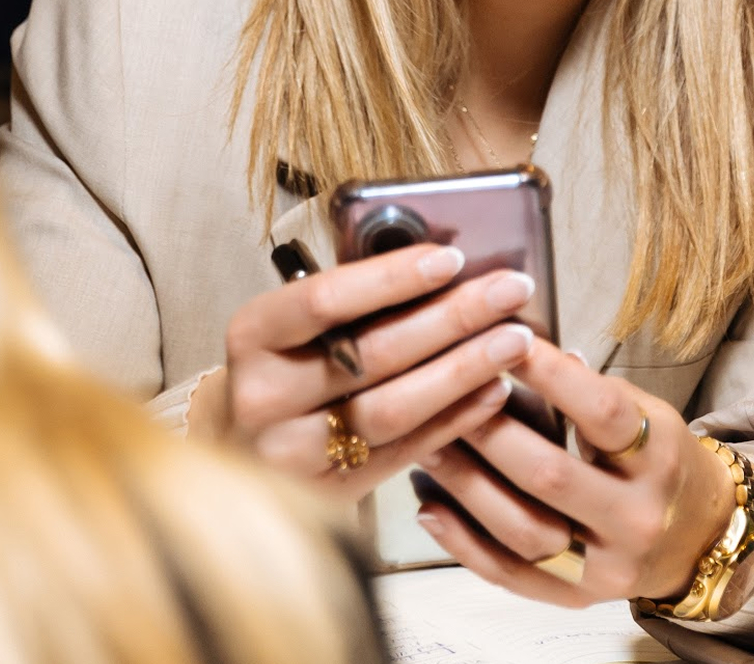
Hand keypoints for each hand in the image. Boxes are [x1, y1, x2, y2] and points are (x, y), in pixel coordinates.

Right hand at [211, 243, 542, 501]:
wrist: (239, 454)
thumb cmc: (283, 368)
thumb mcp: (292, 327)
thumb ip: (351, 302)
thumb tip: (443, 266)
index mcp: (253, 335)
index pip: (326, 299)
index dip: (393, 277)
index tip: (453, 258)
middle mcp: (265, 396)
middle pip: (372, 353)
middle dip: (451, 318)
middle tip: (509, 290)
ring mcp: (293, 453)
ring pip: (394, 408)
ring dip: (463, 370)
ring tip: (514, 340)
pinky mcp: (328, 495)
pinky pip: (404, 452)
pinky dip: (455, 419)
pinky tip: (495, 390)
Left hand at [412, 339, 747, 606]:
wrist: (699, 535)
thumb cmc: (657, 456)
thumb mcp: (645, 411)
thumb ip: (586, 386)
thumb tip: (517, 342)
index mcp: (659, 456)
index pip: (601, 412)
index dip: (549, 374)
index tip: (501, 338)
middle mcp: (637, 516)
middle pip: (552, 476)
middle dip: (490, 432)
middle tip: (445, 392)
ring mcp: (608, 566)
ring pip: (525, 531)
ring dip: (467, 486)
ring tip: (427, 444)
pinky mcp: (579, 597)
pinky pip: (512, 577)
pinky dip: (464, 544)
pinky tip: (429, 508)